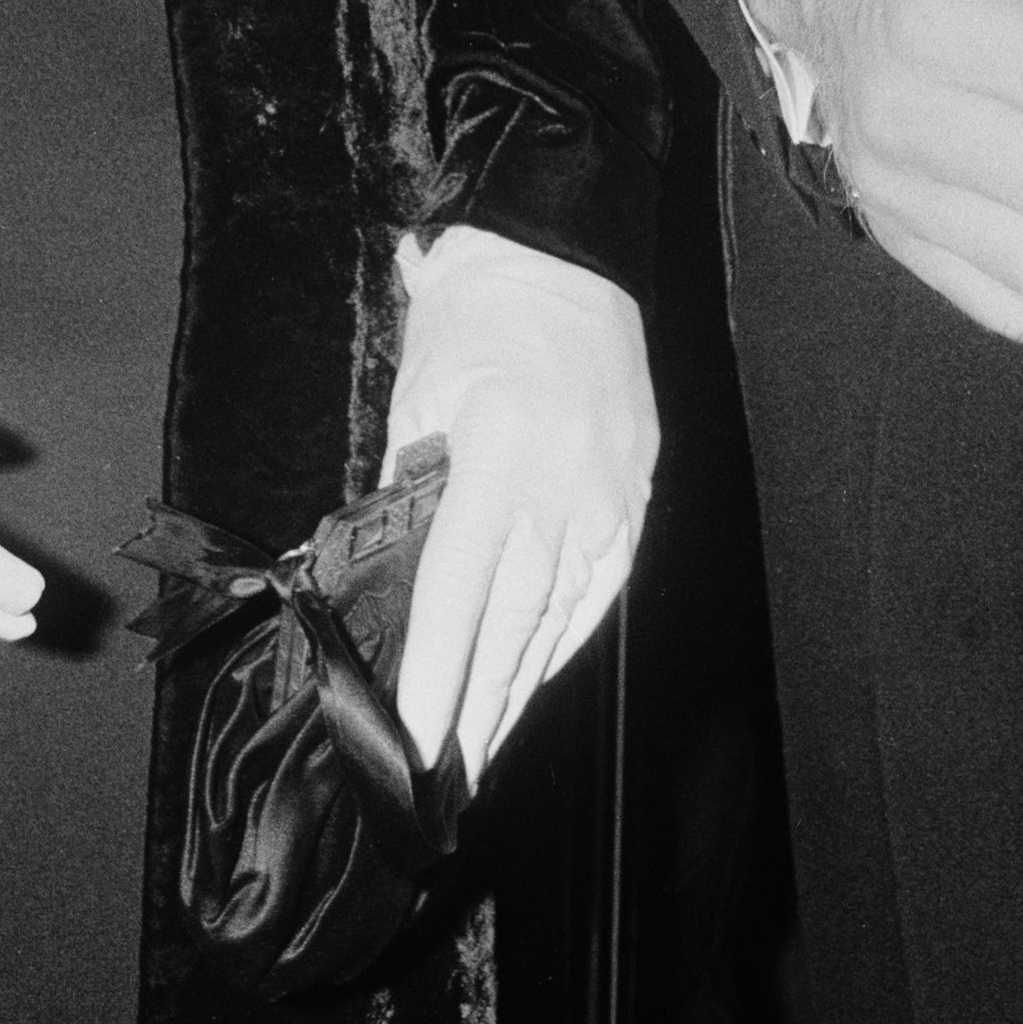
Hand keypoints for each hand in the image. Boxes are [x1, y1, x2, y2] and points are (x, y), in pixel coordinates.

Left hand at [380, 229, 656, 783]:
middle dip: (477, 709)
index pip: (460, 596)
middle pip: (517, 625)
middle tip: (442, 776)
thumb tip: (387, 574)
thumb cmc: (478, 310)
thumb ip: (405, 490)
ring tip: (483, 748)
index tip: (413, 744)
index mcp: (504, 457)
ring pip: (562, 617)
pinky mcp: (636, 490)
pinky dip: (566, 637)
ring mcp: (612, 493)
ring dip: (520, 688)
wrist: (567, 247)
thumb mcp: (418, 395)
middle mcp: (568, 487)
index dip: (435, 680)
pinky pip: (600, 586)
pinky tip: (540, 674)